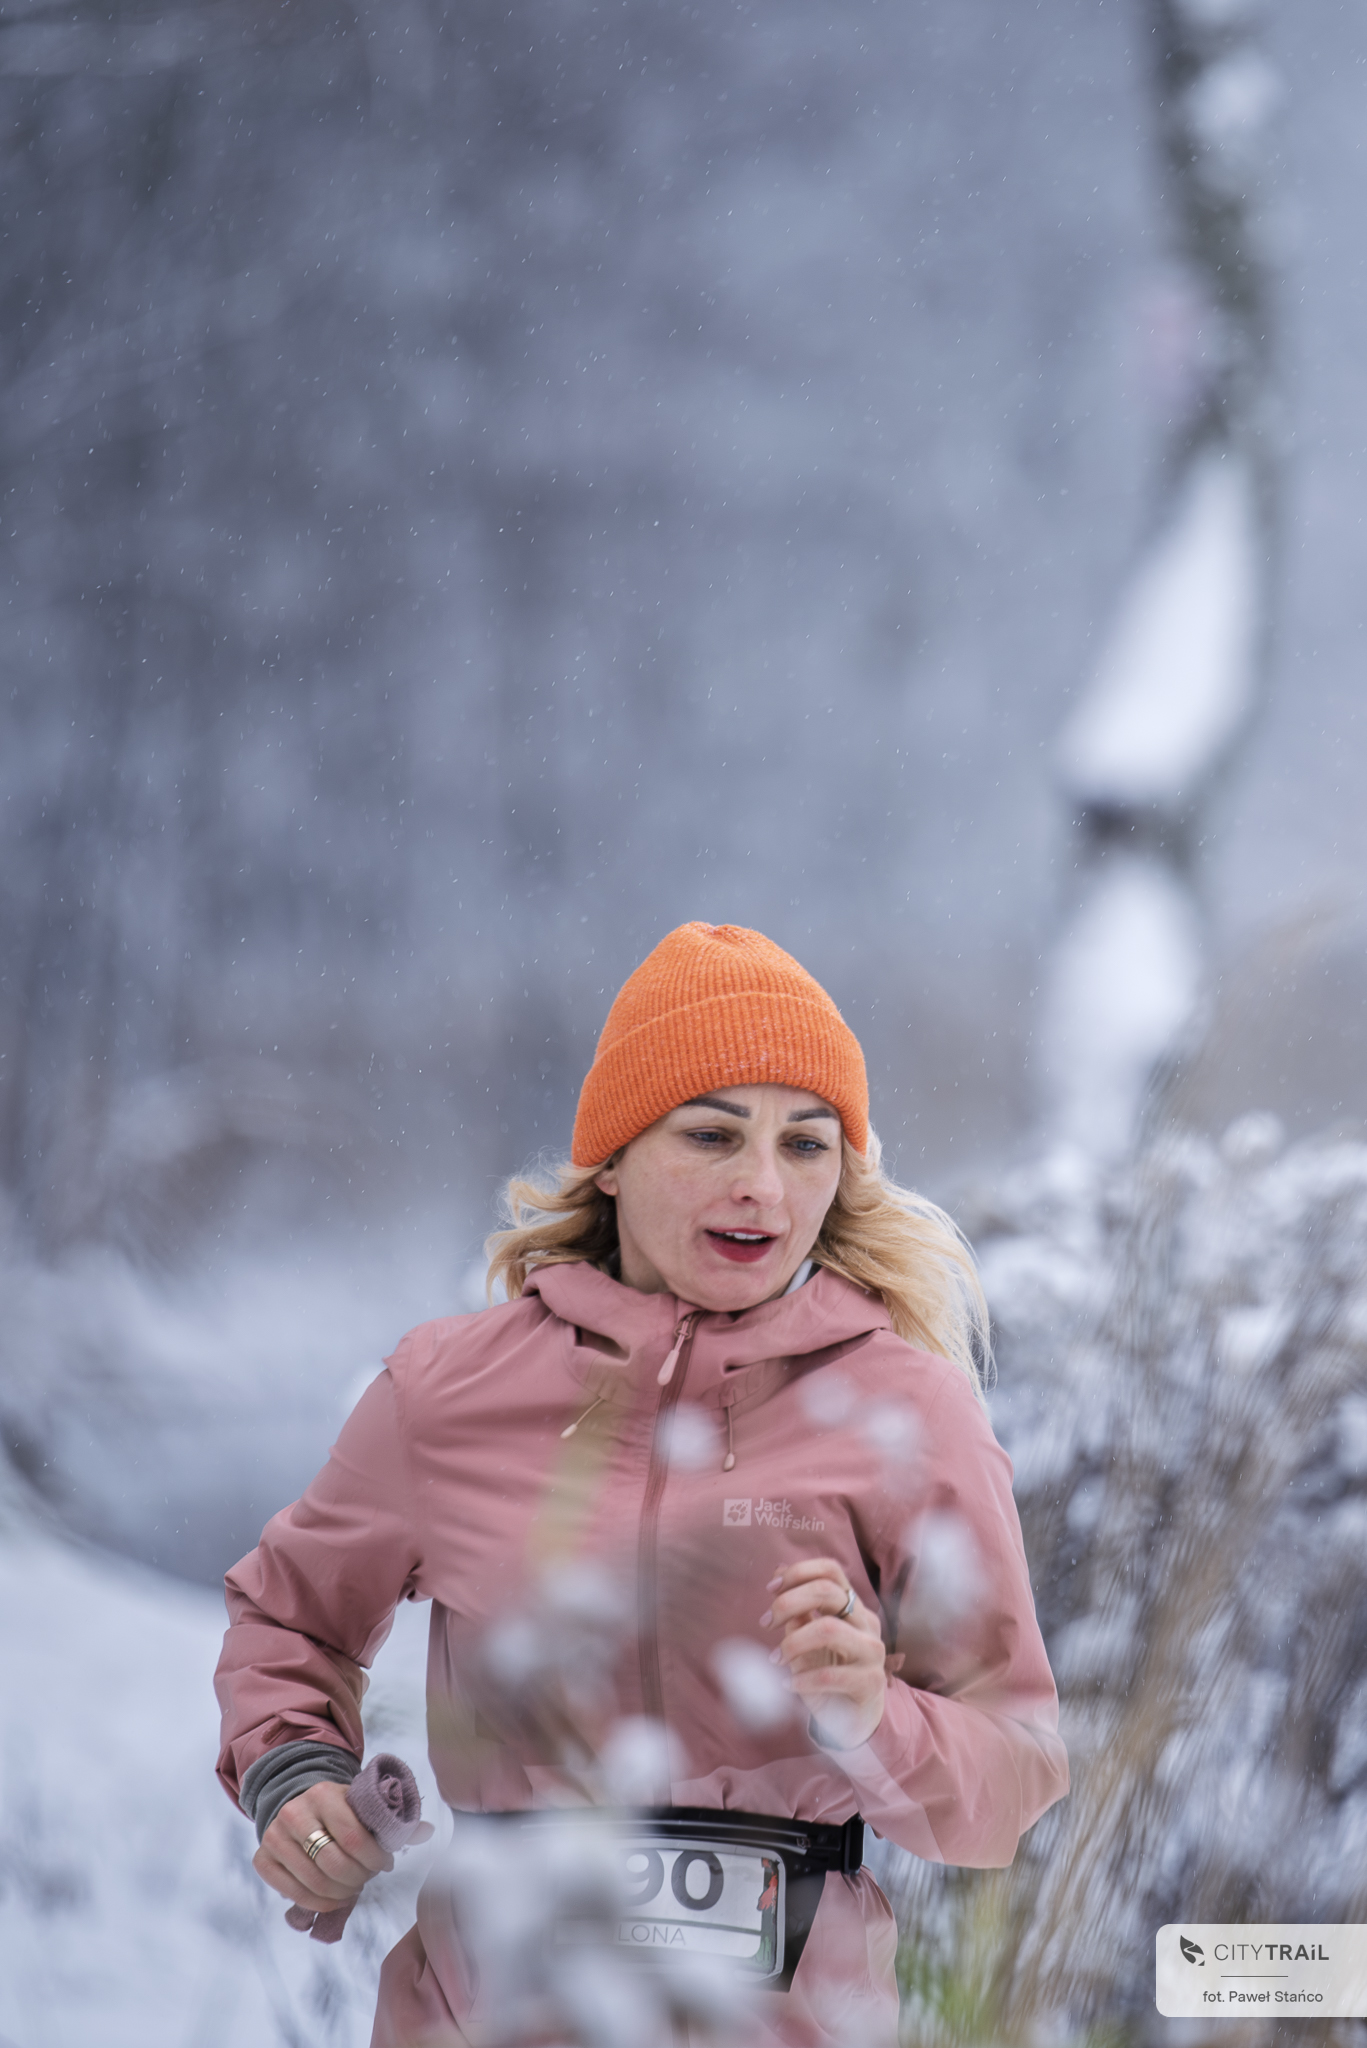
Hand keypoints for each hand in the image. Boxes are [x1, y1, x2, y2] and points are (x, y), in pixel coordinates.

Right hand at [254, 1781, 392, 1914]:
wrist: (298, 1806)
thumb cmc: (339, 1811)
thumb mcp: (362, 1806)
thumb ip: (392, 1821)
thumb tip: (428, 1831)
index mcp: (323, 1793)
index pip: (354, 1837)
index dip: (375, 1859)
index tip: (385, 1864)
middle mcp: (294, 1812)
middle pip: (333, 1863)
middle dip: (359, 1878)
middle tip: (368, 1878)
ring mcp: (274, 1836)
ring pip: (314, 1881)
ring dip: (341, 1893)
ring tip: (353, 1887)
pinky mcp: (262, 1858)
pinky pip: (292, 1892)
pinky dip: (318, 1902)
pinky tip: (334, 1898)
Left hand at [761, 1558, 895, 1748]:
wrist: (853, 1721)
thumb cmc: (827, 1676)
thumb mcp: (807, 1641)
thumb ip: (797, 1612)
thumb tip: (777, 1574)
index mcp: (852, 1607)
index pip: (831, 1571)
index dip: (798, 1572)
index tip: (771, 1589)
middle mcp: (866, 1623)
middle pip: (828, 1592)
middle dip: (789, 1602)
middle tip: (766, 1623)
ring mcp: (872, 1651)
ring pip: (829, 1629)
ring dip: (793, 1642)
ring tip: (775, 1658)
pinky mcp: (870, 1682)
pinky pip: (830, 1675)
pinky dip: (803, 1679)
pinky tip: (788, 1685)